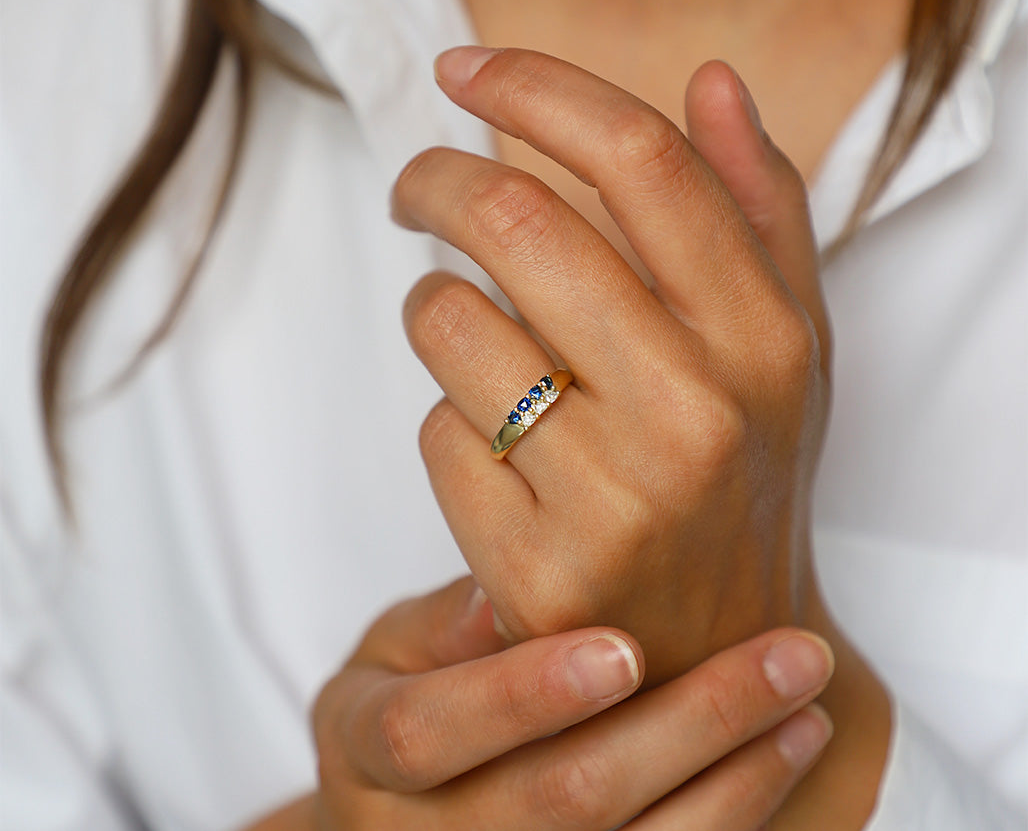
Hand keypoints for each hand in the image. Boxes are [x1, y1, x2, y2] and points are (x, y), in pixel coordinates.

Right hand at [260, 577, 833, 829]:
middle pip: (561, 803)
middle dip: (684, 726)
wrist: (408, 811)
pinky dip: (730, 821)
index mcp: (365, 757)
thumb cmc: (406, 698)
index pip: (432, 734)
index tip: (623, 647)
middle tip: (786, 658)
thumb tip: (505, 596)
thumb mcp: (393, 648)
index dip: (523, 695)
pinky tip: (782, 762)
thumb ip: (445, 624)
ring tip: (807, 709)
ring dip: (734, 783)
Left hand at [393, 48, 829, 684]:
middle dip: (433, 178)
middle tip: (415, 186)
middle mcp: (696, 411)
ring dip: (431, 304)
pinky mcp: (535, 570)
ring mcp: (614, 499)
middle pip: (515, 220)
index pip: (638, 160)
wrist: (718, 649)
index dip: (534, 87)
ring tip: (461, 328)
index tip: (461, 68)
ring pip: (448, 322)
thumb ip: (761, 207)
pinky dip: (446, 417)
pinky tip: (492, 446)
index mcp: (764, 338)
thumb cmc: (743, 472)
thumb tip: (715, 77)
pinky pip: (434, 433)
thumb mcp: (787, 343)